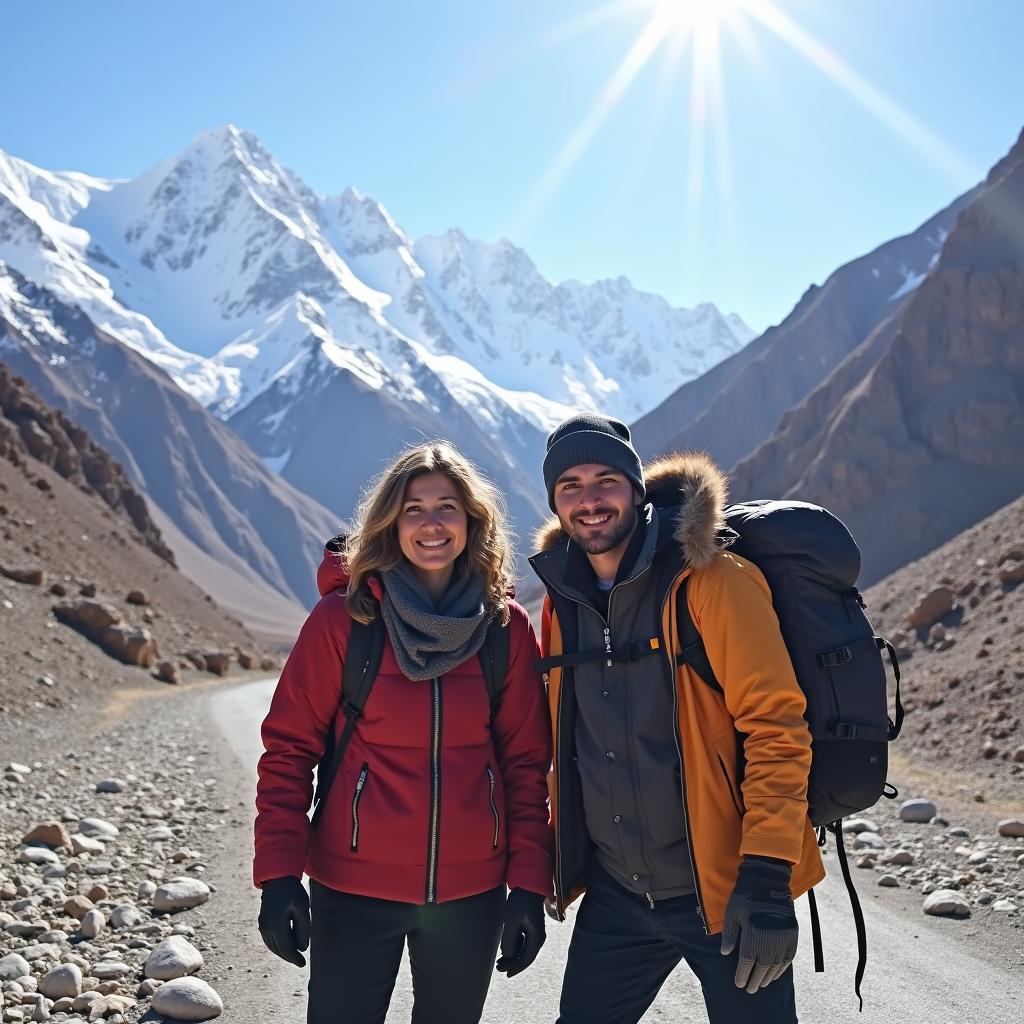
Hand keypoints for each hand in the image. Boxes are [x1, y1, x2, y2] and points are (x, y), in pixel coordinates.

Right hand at [258, 876, 310, 966]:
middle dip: (290, 957)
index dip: (295, 958)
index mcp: (277, 924)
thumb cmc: (292, 891)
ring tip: (295, 955)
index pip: (286, 948)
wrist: (277, 877)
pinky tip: (286, 945)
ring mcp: (262, 925)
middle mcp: (266, 927)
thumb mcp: (303, 907)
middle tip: (301, 961)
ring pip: (273, 946)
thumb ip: (303, 928)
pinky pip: (269, 940)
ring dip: (283, 952)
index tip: (303, 964)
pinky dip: (278, 946)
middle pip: (279, 949)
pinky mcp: (262, 922)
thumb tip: (302, 948)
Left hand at [495, 887, 545, 977]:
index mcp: (537, 937)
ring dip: (512, 956)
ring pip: (523, 950)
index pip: (527, 959)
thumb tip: (507, 955)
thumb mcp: (512, 920)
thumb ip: (509, 939)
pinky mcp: (530, 927)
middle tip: (498, 968)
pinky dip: (514, 948)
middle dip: (512, 963)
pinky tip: (504, 949)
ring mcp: (535, 932)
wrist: (528, 884)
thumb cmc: (520, 901)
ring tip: (499, 961)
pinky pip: (523, 942)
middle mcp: (538, 936)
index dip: (516, 968)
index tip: (506, 974)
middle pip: (525, 956)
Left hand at [720, 856, 797, 992]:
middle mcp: (768, 939)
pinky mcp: (791, 934)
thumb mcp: (732, 913)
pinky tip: (775, 974)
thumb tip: (725, 953)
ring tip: (761, 984)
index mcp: (752, 935)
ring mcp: (782, 937)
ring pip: (775, 965)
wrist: (768, 880)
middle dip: (754, 980)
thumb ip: (730, 935)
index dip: (742, 975)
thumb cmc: (745, 896)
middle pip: (761, 968)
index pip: (746, 963)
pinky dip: (781, 968)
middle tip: (749, 988)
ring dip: (767, 977)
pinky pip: (787, 958)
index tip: (738, 984)